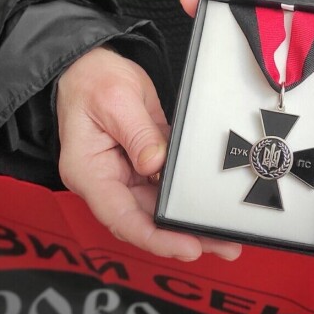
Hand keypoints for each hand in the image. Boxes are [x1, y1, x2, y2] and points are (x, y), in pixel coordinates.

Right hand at [57, 46, 241, 261]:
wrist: (91, 66)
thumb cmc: (91, 81)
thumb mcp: (116, 101)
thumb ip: (138, 134)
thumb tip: (156, 164)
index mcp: (89, 172)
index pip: (121, 217)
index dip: (153, 237)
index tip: (185, 247)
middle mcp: (106, 181)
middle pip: (144, 220)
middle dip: (181, 237)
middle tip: (222, 246)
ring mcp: (125, 175)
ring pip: (159, 208)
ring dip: (189, 221)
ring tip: (225, 236)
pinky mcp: (143, 164)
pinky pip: (167, 188)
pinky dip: (187, 197)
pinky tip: (210, 204)